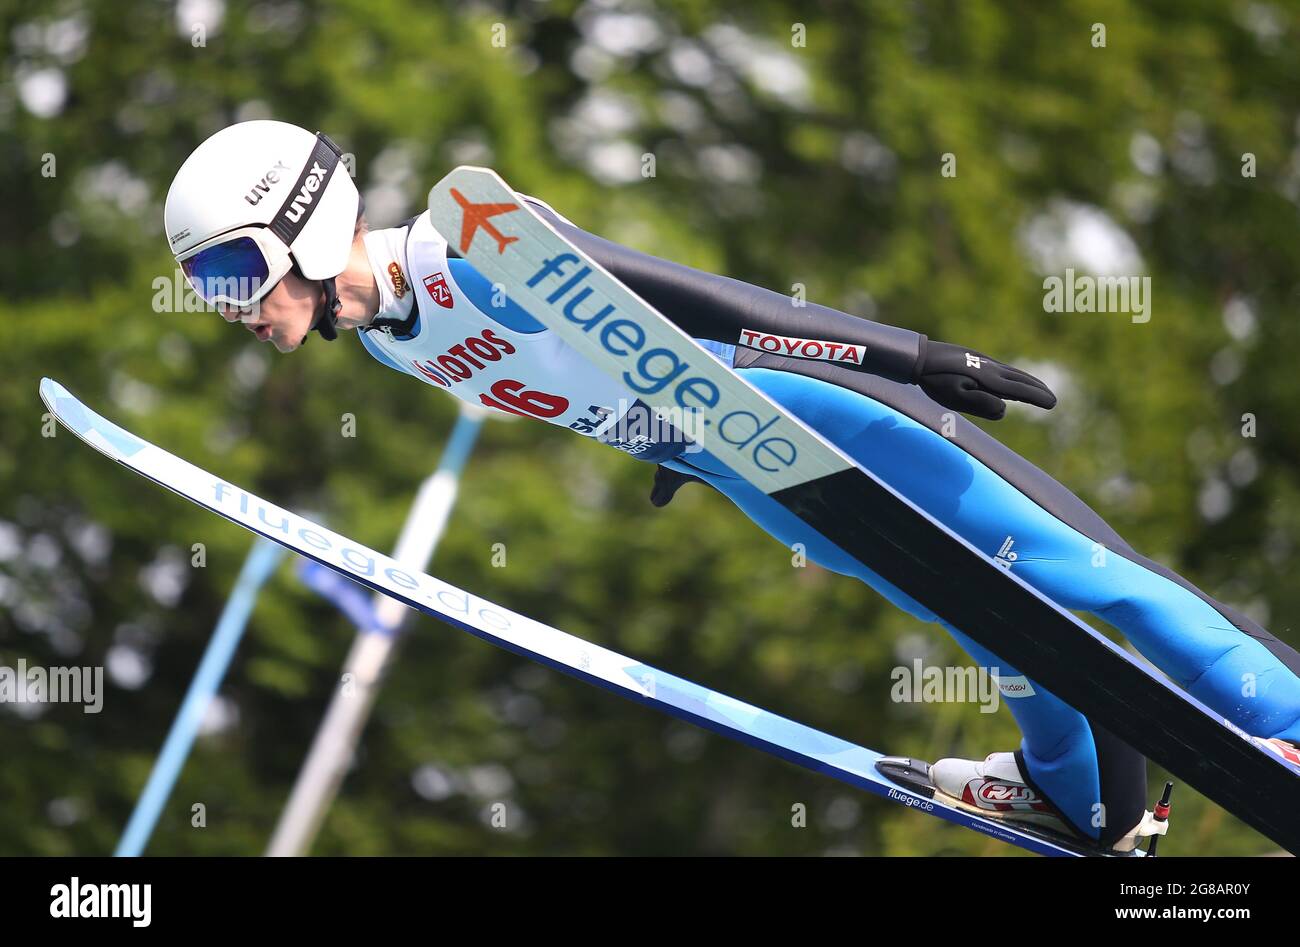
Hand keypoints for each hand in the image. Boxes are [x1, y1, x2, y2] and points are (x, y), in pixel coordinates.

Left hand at [916, 341, 1055, 419]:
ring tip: (1039, 389)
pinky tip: (1011, 381)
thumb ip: (980, 404)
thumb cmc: (935, 381)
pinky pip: (1002, 370)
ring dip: (1027, 382)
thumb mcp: (954, 397)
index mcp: (987, 379)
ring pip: (1012, 373)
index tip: (1053, 403)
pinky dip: (1014, 376)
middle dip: (1037, 389)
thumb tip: (1004, 408)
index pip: (1018, 390)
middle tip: (1052, 400)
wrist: (922, 357)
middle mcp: (990, 368)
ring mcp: (984, 362)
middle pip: (1020, 380)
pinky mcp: (976, 360)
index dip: (1036, 397)